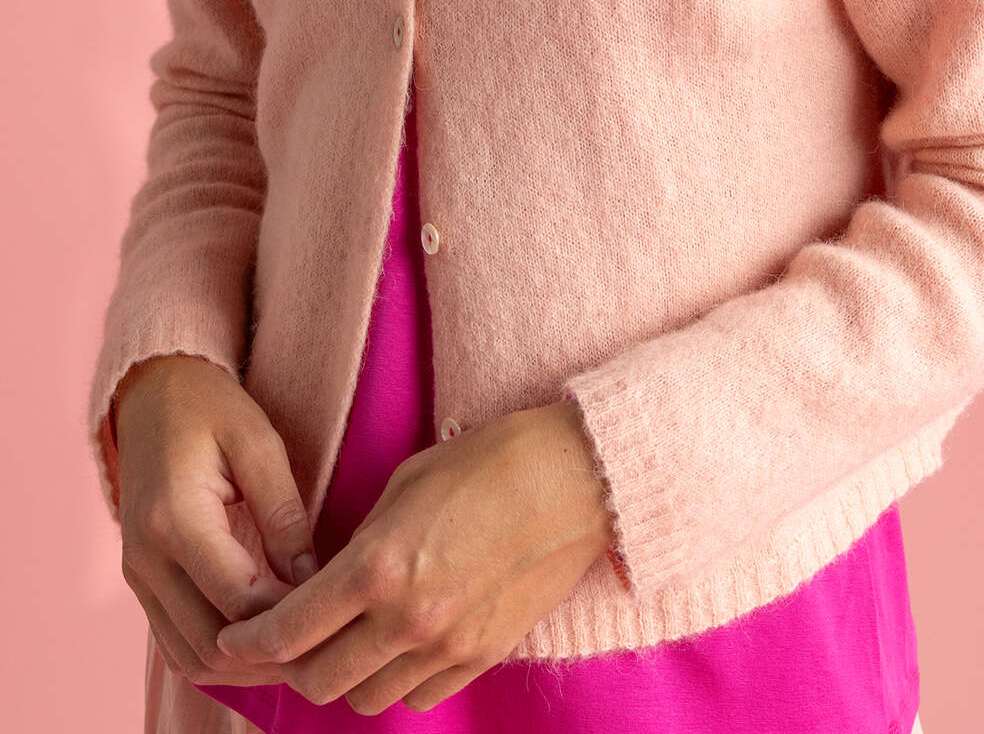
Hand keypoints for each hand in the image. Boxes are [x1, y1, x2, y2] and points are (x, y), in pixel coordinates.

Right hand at [113, 353, 322, 688]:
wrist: (153, 395)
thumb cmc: (211, 409)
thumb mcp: (258, 443)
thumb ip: (283, 512)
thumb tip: (310, 579)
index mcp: (175, 519)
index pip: (237, 598)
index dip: (287, 616)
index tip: (332, 609)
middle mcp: (146, 559)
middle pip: (209, 642)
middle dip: (268, 654)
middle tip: (323, 644)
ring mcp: (138, 576)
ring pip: (189, 656)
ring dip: (242, 665)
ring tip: (299, 649)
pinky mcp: (142, 583)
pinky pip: (177, 642)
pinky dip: (218, 654)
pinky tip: (263, 641)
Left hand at [210, 399, 613, 711]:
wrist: (575, 479)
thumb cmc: (490, 461)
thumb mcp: (406, 484)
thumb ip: (361, 543)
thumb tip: (333, 582)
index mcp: (378, 567)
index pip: (288, 631)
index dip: (248, 644)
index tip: (232, 642)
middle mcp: (407, 618)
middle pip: (319, 681)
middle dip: (292, 668)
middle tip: (287, 644)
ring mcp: (448, 645)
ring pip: (367, 698)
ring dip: (347, 677)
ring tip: (349, 642)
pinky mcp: (482, 656)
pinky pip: (419, 696)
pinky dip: (398, 681)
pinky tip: (400, 646)